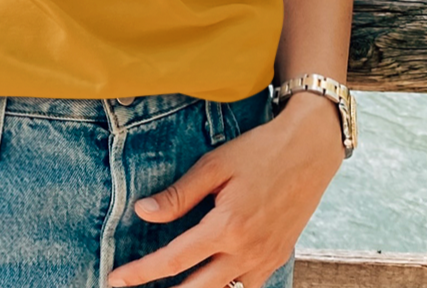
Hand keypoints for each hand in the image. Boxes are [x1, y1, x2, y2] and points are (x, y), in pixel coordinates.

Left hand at [106, 93, 344, 287]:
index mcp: (227, 227)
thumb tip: (143, 212)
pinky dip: (228, 283)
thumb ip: (179, 194)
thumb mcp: (214, 165)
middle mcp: (247, 252)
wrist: (311, 151)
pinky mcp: (279, 258)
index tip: (116, 280)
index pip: (173, 260)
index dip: (141, 273)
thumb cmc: (259, 151)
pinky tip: (214, 270)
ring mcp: (266, 259)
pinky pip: (248, 285)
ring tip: (176, 280)